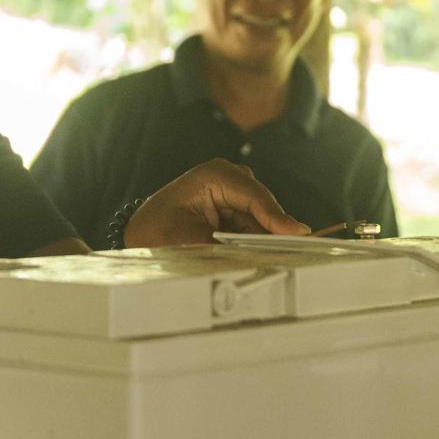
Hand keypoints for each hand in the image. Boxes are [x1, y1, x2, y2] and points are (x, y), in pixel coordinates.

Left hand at [125, 161, 307, 246]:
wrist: (141, 236)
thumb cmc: (159, 234)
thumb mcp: (193, 242)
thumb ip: (231, 249)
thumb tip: (263, 259)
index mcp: (215, 175)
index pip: (256, 197)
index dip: (278, 219)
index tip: (298, 235)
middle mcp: (229, 178)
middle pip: (264, 209)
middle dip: (272, 234)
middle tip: (286, 259)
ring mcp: (233, 192)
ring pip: (262, 221)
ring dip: (262, 242)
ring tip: (265, 263)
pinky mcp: (235, 208)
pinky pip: (254, 228)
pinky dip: (254, 244)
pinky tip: (253, 258)